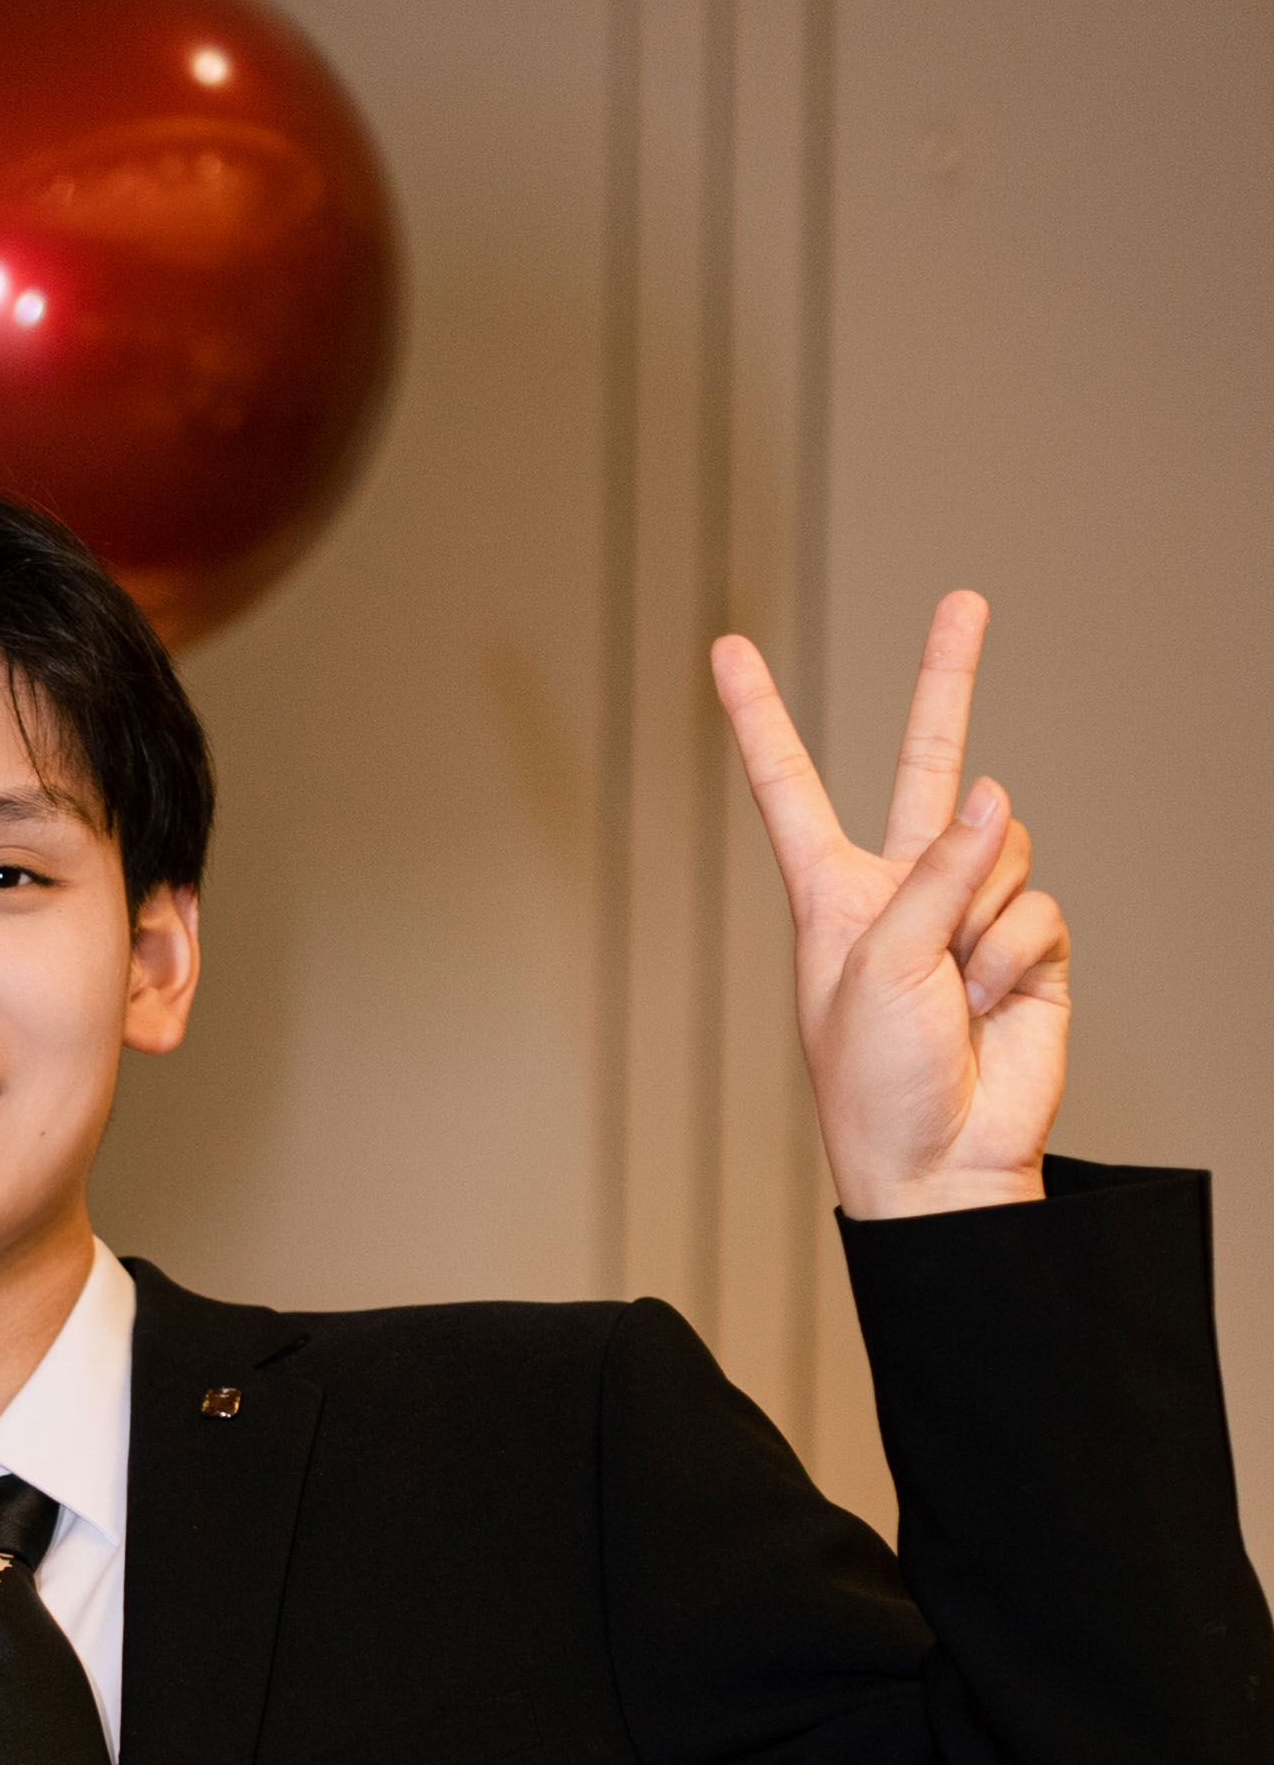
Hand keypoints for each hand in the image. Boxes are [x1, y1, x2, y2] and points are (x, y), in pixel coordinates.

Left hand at [713, 590, 1068, 1219]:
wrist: (940, 1164)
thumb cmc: (875, 1083)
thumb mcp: (876, 965)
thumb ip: (936, 872)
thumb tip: (993, 795)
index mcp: (832, 893)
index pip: (790, 786)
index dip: (760, 719)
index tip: (726, 650)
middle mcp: (902, 890)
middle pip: (927, 763)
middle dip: (950, 679)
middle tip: (966, 601)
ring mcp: (969, 913)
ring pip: (1000, 846)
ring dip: (981, 917)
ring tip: (954, 988)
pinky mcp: (1028, 945)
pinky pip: (1038, 906)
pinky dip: (1017, 954)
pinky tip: (991, 1003)